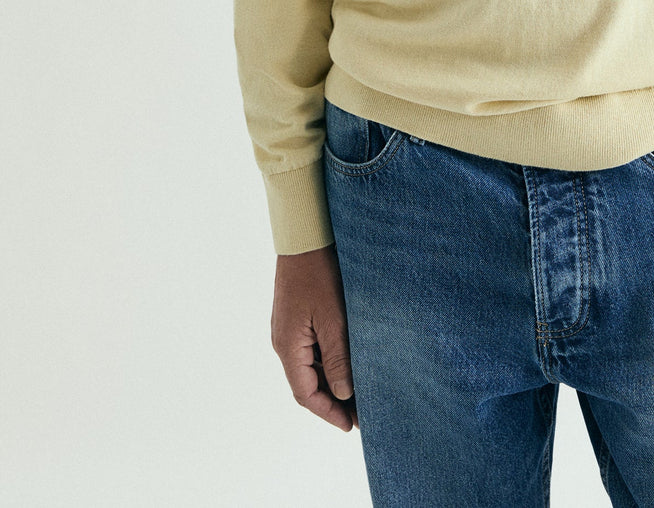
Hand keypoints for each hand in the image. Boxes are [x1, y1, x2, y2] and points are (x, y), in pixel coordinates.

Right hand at [271, 243, 357, 432]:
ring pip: (311, 366)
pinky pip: (312, 348)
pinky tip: (350, 360)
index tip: (352, 425)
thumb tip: (344, 393)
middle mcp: (284, 341)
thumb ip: (337, 358)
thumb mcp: (333, 318)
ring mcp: (289, 328)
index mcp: (288, 346)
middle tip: (362, 414)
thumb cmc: (318, 273)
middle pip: (307, 383)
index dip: (328, 412)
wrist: (305, 236)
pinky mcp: (297, 316)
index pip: (305, 394)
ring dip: (332, 380)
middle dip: (333, 401)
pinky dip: (329, 360)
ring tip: (361, 391)